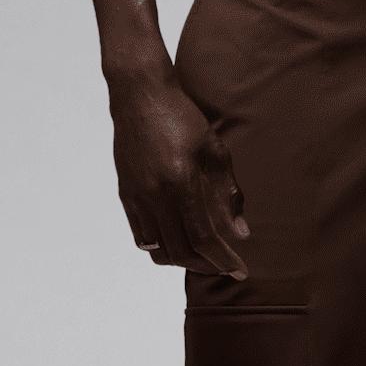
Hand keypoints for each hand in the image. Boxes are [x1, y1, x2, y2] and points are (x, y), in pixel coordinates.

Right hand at [111, 68, 249, 276]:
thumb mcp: (214, 151)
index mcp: (180, 182)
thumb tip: (240, 232)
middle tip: (225, 265)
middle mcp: (155, 195)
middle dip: (207, 265)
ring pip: (159, 250)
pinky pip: (142, 237)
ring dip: (183, 260)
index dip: (224, 259)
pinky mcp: (125, 194)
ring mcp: (136, 196)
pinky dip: (162, 248)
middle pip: (181, 251)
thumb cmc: (182, 117)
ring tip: (204, 255)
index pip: (204, 238)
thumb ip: (228, 194)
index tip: (240, 270)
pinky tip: (179, 241)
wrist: (139, 96)